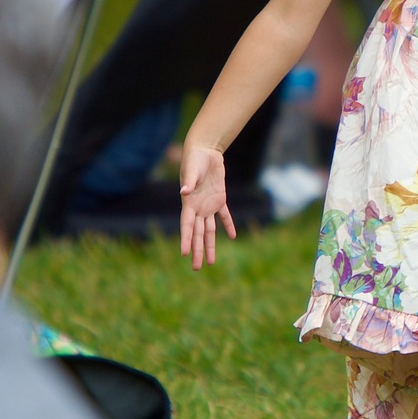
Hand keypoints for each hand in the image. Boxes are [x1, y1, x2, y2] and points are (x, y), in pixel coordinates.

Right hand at [180, 144, 235, 268]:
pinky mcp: (219, 198)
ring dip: (210, 245)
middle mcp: (198, 208)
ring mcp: (209, 204)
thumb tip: (184, 193)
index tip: (185, 254)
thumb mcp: (191, 169)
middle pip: (198, 234)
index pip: (187, 226)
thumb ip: (189, 181)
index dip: (186, 240)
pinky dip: (228, 225)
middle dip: (197, 251)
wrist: (205, 150)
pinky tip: (233, 236)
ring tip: (211, 262)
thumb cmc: (194, 159)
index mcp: (189, 203)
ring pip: (210, 230)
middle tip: (196, 268)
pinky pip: (224, 215)